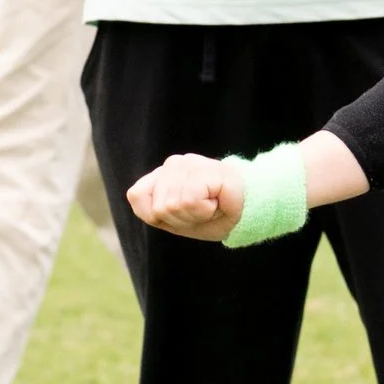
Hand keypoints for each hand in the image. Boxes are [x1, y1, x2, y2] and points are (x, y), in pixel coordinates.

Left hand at [126, 153, 242, 241]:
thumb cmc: (213, 216)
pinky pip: (190, 200)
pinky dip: (203, 211)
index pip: (137, 195)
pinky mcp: (208, 170)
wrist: (247, 214)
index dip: (157, 214)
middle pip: (158, 206)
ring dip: (194, 215)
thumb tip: (145, 198)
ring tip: (210, 207)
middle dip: (179, 218)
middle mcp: (174, 163)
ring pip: (173, 205)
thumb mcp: (174, 219)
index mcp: (163, 174)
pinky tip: (217, 203)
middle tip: (202, 212)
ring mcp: (191, 163)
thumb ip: (151, 208)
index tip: (182, 213)